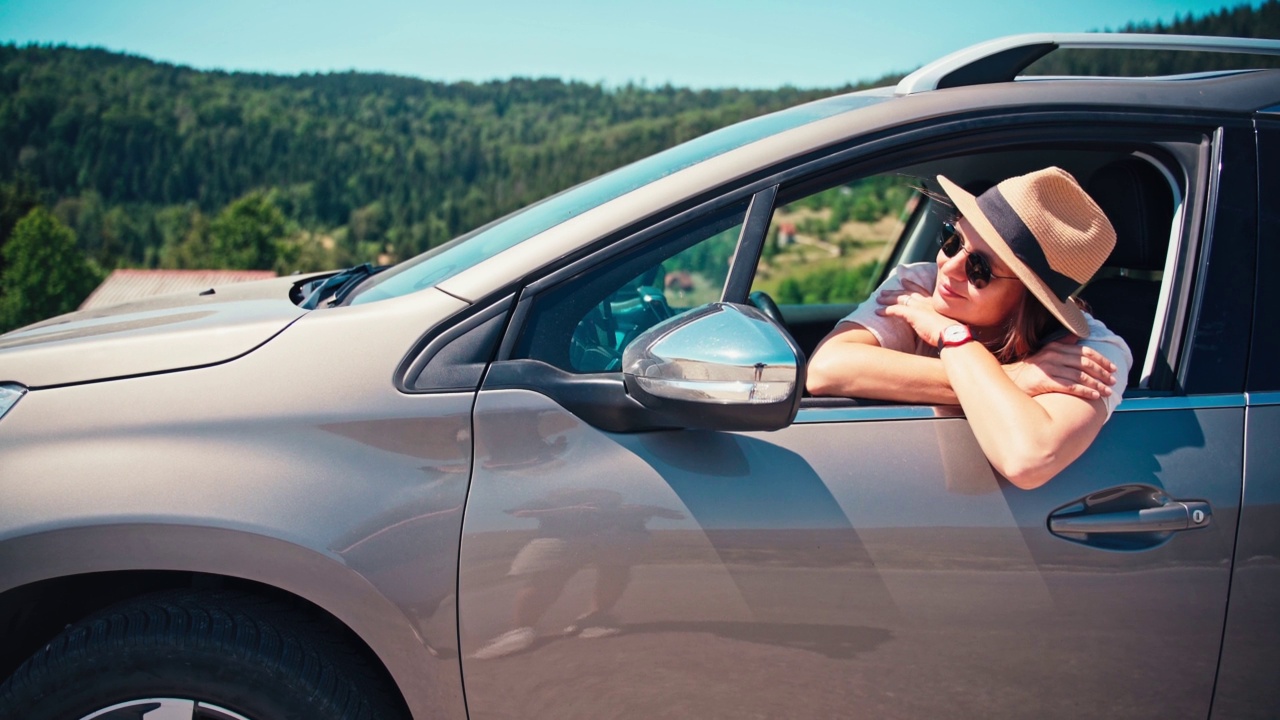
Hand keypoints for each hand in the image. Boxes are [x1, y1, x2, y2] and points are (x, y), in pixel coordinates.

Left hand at [875, 279, 951, 345]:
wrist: (953, 334)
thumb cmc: (952, 333)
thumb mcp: (945, 324)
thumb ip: (937, 321)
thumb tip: (935, 327)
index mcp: (934, 303)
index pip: (920, 291)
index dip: (911, 285)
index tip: (903, 280)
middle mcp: (926, 302)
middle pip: (907, 293)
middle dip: (895, 291)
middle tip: (884, 291)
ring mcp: (919, 307)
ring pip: (900, 299)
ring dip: (888, 298)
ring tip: (878, 298)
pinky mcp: (912, 314)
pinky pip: (895, 310)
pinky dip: (885, 310)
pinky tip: (877, 311)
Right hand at [1004, 337, 1118, 400]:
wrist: (1010, 381)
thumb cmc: (1031, 370)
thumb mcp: (1046, 353)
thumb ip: (1062, 344)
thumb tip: (1077, 336)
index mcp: (1056, 347)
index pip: (1085, 351)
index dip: (1101, 360)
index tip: (1113, 368)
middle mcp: (1053, 355)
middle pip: (1085, 363)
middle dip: (1102, 372)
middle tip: (1114, 381)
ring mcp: (1049, 368)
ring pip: (1080, 376)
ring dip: (1097, 384)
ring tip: (1107, 391)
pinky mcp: (1045, 381)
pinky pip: (1070, 386)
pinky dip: (1085, 391)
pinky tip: (1094, 395)